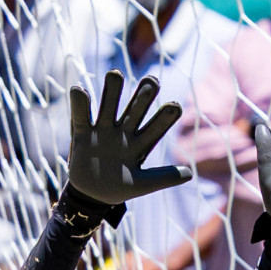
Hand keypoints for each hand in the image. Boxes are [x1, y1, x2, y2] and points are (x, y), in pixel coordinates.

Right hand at [66, 71, 191, 206]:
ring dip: (112, 90)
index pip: (156, 127)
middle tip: (152, 81)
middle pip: (135, 109)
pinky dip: (79, 104)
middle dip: (143, 96)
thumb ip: (164, 178)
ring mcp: (103, 130)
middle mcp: (123, 131)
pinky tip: (79, 89)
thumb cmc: (120, 188)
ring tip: (115, 74)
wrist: (91, 196)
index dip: (165, 117)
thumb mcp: (142, 185)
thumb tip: (191, 173)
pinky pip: (81, 116)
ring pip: (109, 105)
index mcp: (140, 143)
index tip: (175, 107)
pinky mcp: (83, 133)